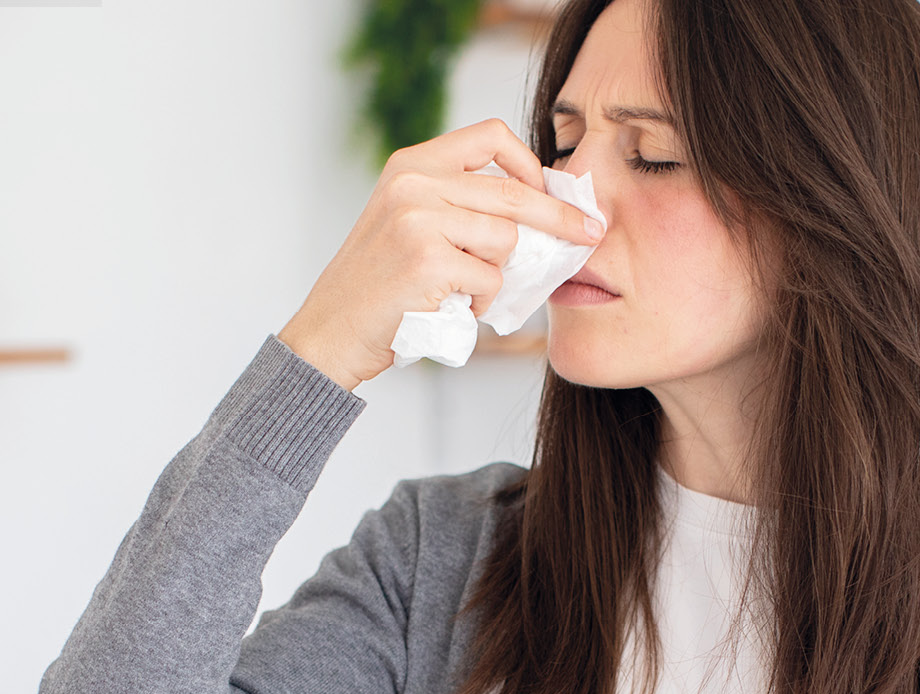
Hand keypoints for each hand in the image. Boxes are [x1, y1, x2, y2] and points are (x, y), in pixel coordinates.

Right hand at [277, 118, 604, 390]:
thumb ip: (459, 202)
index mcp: (412, 164)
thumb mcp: (408, 221)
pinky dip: (480, 301)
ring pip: (505, 240)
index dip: (529, 161)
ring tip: (463, 290)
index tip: (547, 188)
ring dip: (496, 275)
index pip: (490, 135)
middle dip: (560, 218)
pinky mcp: (426, 260)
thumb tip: (541, 205)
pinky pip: (489, 279)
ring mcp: (418, 219)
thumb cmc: (379, 285)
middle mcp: (413, 182)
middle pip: (513, 192)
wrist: (329, 332)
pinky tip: (450, 307)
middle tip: (589, 234)